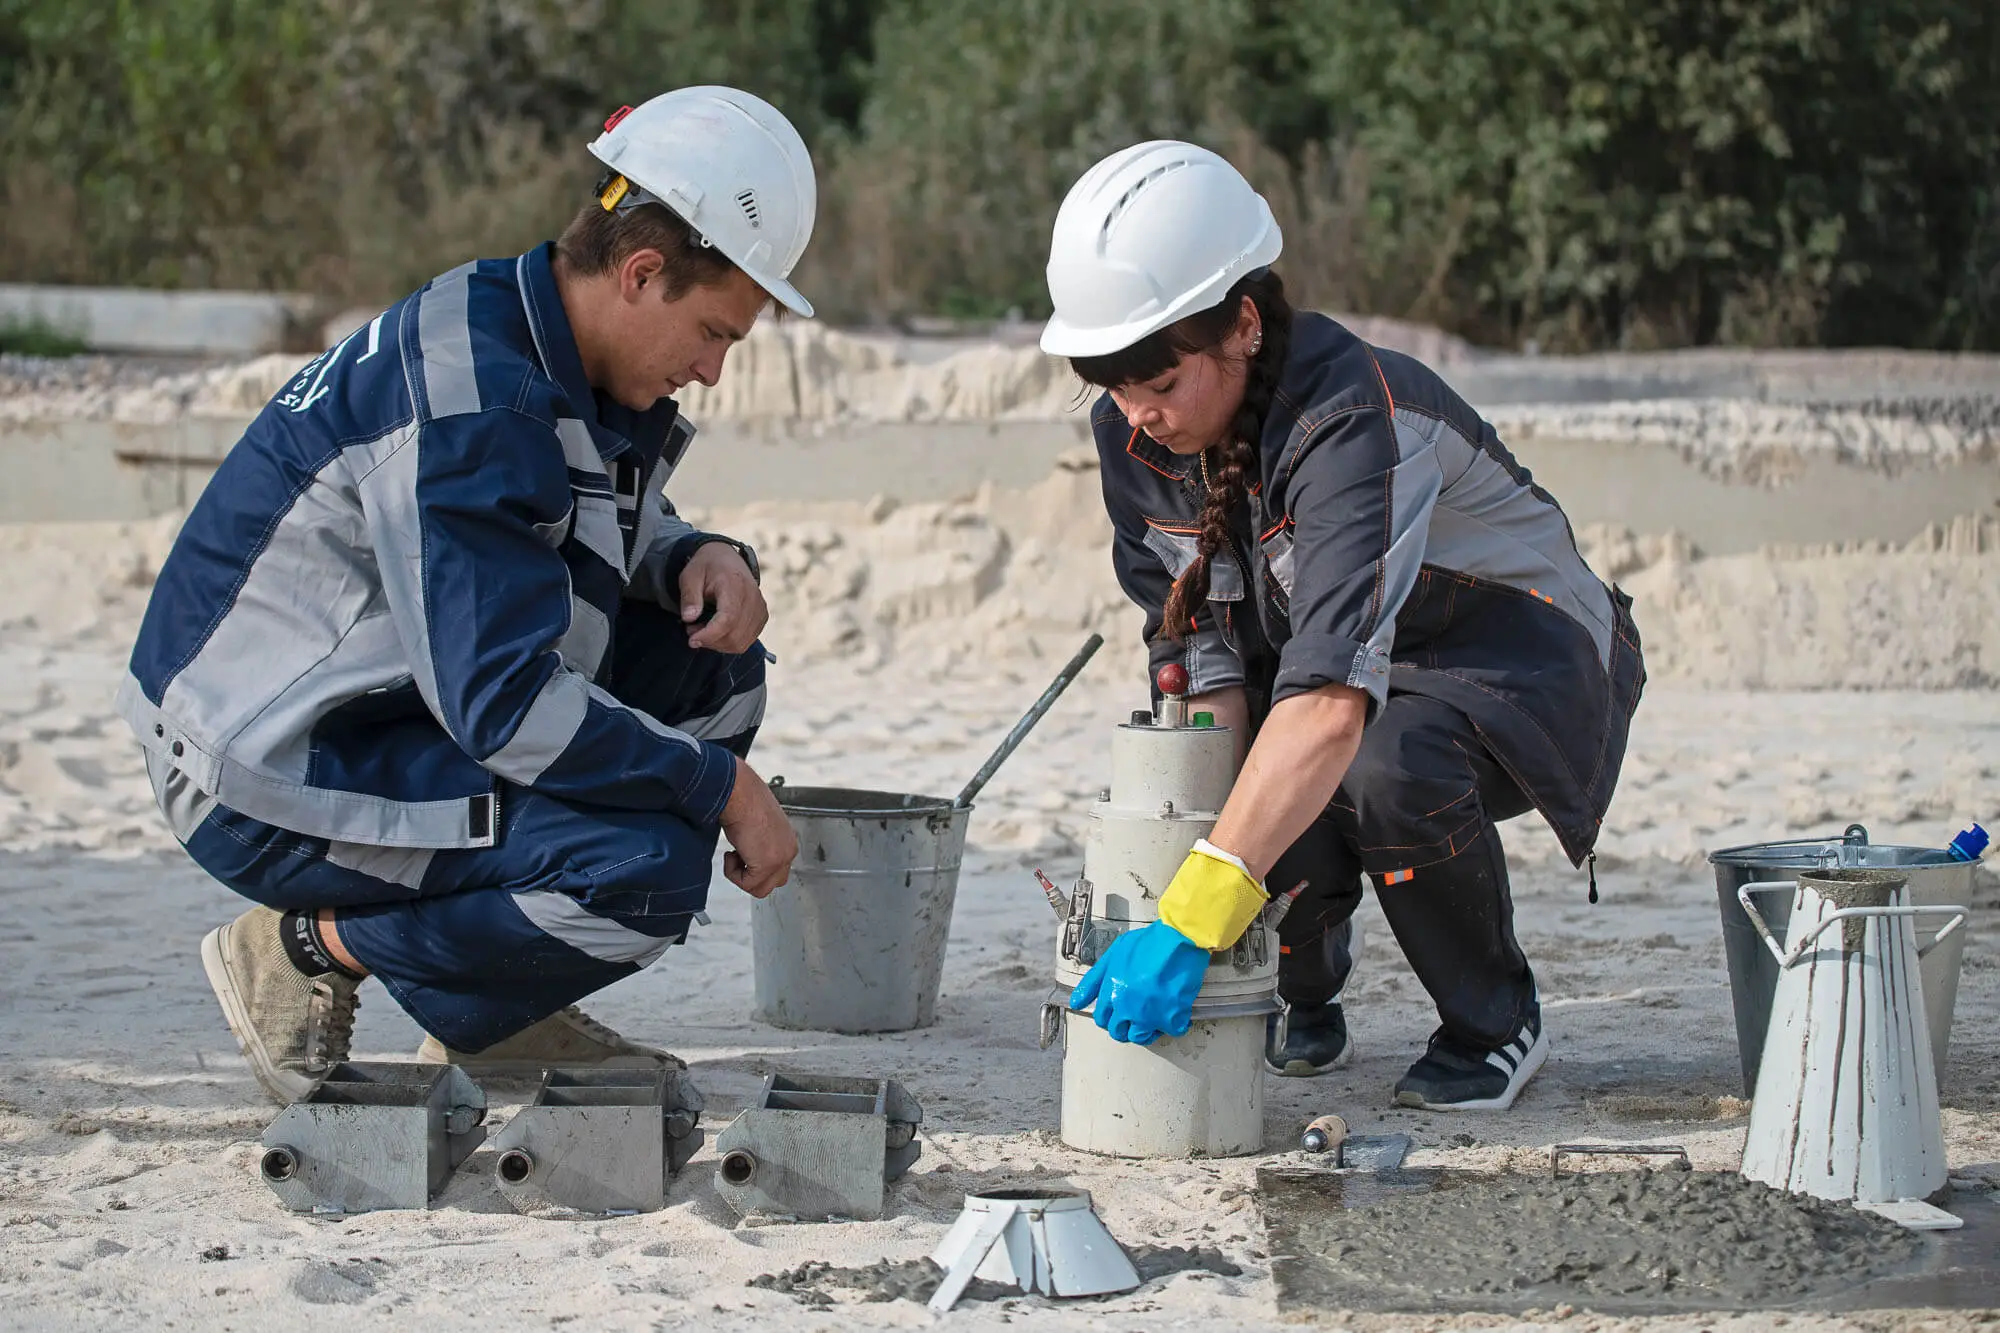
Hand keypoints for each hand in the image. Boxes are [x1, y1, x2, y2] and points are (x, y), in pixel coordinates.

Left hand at [679, 542, 767, 653]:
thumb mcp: (690, 576)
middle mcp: (753, 597)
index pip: (728, 618)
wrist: (726, 558)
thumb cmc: (706, 567)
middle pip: (735, 635)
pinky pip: (746, 641)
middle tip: (691, 630)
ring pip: (741, 642)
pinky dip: (728, 643)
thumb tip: (689, 619)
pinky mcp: (761, 616)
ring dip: (718, 644)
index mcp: (735, 584)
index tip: (692, 640)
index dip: (710, 634)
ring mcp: (760, 608)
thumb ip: (689, 597)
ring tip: (702, 629)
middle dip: (710, 640)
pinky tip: (716, 631)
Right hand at [719, 758, 796, 898]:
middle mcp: (789, 850)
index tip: (743, 853)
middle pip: (774, 882)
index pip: (779, 868)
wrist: (739, 793)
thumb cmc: (744, 800)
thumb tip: (749, 850)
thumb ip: (760, 841)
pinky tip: (731, 854)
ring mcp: (780, 859)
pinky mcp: (766, 865)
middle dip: (753, 875)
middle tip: (738, 857)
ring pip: (761, 888)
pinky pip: (747, 884)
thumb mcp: (757, 824)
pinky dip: (733, 874)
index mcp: (788, 840)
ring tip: (734, 856)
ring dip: (742, 877)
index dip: (757, 866)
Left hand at [1068, 920, 1210, 1044]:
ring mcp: (1148, 1015)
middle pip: (1118, 1032)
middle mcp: (1126, 1006)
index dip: (1111, 1017)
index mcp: (1112, 991)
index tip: (1119, 1014)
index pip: (1102, 1018)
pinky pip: (1171, 1031)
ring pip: (1141, 1037)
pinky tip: (1174, 1010)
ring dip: (1147, 1030)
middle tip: (1137, 1016)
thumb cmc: (1149, 942)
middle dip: (1126, 1026)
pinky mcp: (1171, 1018)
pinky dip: (1174, 1023)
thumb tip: (1077, 1002)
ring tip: (1154, 1017)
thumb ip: (1094, 981)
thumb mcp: (1113, 955)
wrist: (1179, 939)